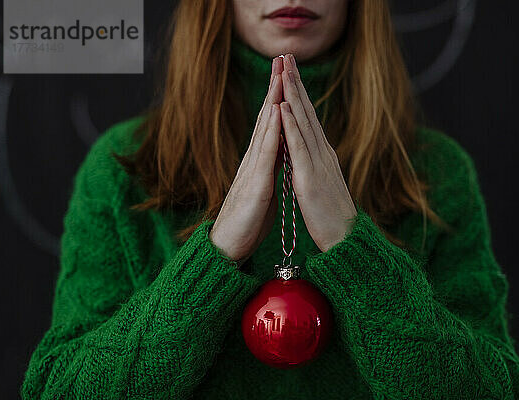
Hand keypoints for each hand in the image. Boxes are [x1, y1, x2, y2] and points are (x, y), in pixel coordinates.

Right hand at [210, 56, 284, 265]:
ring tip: (280, 75)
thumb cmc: (250, 221)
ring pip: (265, 129)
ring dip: (273, 100)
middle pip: (267, 118)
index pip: (273, 124)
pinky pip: (264, 154)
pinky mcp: (254, 185)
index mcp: (262, 162)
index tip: (288, 75)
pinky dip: (271, 131)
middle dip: (276, 88)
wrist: (230, 247)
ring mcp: (252, 170)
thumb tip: (283, 153)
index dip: (280, 98)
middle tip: (282, 59)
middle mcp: (255, 160)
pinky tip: (275, 113)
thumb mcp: (267, 189)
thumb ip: (273, 169)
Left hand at [279, 54, 356, 252]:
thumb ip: (313, 165)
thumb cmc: (331, 216)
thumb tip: (304, 153)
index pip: (308, 117)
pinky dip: (291, 125)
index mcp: (322, 155)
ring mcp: (318, 163)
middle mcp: (322, 153)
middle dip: (295, 82)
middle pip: (307, 111)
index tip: (289, 71)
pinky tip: (284, 107)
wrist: (345, 240)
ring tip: (283, 70)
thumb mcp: (322, 183)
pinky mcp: (311, 178)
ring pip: (303, 122)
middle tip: (287, 56)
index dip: (298, 92)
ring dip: (292, 94)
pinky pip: (299, 147)